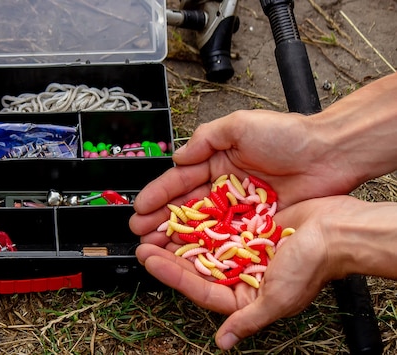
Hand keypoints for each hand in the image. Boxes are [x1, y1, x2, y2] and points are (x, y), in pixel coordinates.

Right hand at [131, 73, 396, 246]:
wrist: (329, 154)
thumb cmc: (287, 135)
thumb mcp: (239, 125)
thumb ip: (205, 139)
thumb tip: (178, 157)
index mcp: (216, 160)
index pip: (180, 180)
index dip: (158, 194)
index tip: (140, 208)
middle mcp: (224, 185)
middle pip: (185, 205)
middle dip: (160, 219)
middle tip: (140, 233)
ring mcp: (238, 207)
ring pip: (201, 224)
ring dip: (177, 235)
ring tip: (156, 246)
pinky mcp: (255, 223)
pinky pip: (226, 236)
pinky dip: (206, 245)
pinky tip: (189, 253)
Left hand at [136, 195, 360, 349]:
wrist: (337, 231)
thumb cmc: (312, 267)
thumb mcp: (276, 299)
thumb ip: (247, 320)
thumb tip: (223, 343)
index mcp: (244, 296)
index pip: (198, 287)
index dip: (171, 274)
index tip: (149, 259)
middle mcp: (239, 273)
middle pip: (195, 266)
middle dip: (168, 255)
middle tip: (142, 242)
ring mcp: (241, 249)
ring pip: (201, 244)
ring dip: (179, 236)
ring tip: (154, 227)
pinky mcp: (246, 226)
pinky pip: (216, 223)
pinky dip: (199, 218)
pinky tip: (181, 212)